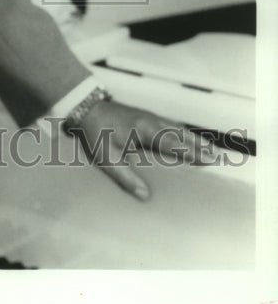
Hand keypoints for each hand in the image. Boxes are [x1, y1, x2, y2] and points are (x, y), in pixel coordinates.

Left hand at [71, 98, 217, 199]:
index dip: (192, 153)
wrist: (86, 106)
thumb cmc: (95, 133)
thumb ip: (125, 177)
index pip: (174, 144)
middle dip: (199, 145)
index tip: (210, 159)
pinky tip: (186, 136)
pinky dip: (182, 131)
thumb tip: (145, 196)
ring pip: (176, 127)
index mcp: (144, 130)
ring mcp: (148, 116)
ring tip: (210, 147)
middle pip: (180, 134)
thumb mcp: (106, 158)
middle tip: (218, 155)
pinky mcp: (144, 115)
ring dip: (193, 137)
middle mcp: (151, 121)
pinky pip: (169, 123)